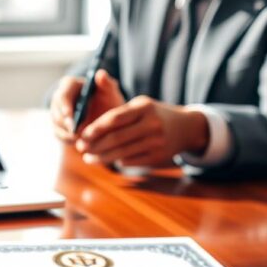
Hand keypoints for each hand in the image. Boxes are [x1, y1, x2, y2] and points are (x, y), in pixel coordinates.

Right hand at [50, 69, 125, 142]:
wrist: (107, 121)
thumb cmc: (109, 103)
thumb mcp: (111, 93)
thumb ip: (107, 84)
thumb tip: (100, 74)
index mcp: (71, 85)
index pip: (63, 92)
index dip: (65, 104)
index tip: (70, 115)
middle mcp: (60, 97)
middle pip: (56, 109)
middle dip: (65, 121)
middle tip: (74, 131)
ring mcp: (56, 112)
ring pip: (56, 123)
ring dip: (66, 131)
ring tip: (79, 138)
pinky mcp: (58, 126)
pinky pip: (58, 134)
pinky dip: (67, 139)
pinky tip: (78, 142)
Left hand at [75, 95, 209, 167]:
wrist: (186, 127)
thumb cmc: (153, 114)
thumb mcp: (140, 105)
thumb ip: (117, 114)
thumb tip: (89, 132)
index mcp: (144, 107)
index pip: (115, 118)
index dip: (95, 128)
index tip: (82, 136)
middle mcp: (152, 124)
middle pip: (116, 138)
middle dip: (95, 146)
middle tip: (81, 149)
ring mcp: (156, 141)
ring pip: (122, 153)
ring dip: (101, 157)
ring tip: (88, 158)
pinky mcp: (158, 156)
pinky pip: (131, 161)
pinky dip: (117, 161)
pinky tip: (108, 159)